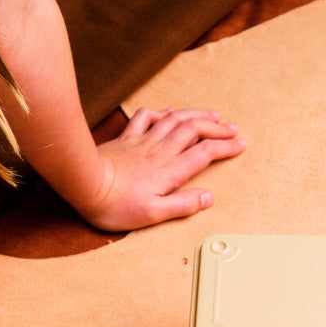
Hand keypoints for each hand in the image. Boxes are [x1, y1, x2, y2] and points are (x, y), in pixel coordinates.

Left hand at [80, 107, 244, 230]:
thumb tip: (208, 197)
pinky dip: (162, 112)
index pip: (206, 153)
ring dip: (196, 115)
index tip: (240, 145)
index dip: (226, 147)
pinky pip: (147, 117)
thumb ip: (183, 205)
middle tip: (232, 128)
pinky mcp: (127, 138)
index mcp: (170, 170)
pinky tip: (168, 112)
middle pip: (195, 131)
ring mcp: (143, 141)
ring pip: (176, 120)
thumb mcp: (153, 214)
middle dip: (217, 128)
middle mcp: (161, 151)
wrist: (85, 185)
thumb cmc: (116, 205)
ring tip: (212, 114)